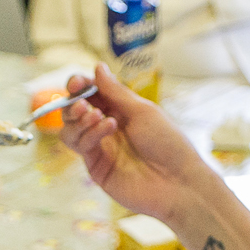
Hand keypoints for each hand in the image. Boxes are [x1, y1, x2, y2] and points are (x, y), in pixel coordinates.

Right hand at [58, 63, 227, 228]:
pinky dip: (89, 133)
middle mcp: (106, 129)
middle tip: (82, 102)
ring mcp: (100, 149)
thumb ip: (116, 92)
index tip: (76, 83)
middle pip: (75, 112)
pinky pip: (80, 146)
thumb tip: (97, 67)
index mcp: (120, 111)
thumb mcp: (142, 111)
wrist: (178, 181)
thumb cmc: (168, 143)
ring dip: (79, 119)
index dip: (80, 87)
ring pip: (71, 130)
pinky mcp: (96, 167)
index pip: (90, 95)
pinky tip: (108, 127)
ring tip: (96, 116)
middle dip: (73, 103)